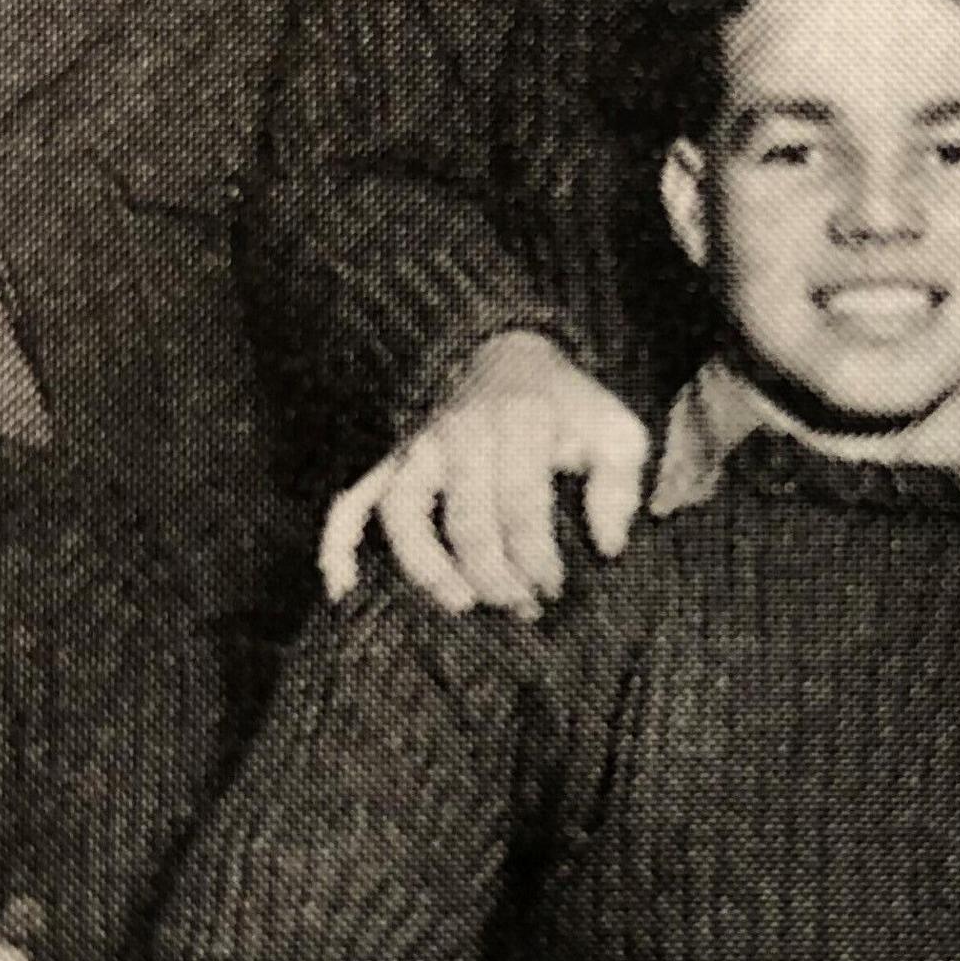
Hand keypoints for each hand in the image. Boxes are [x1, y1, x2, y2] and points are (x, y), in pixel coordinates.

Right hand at [318, 330, 650, 617]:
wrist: (509, 353)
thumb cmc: (568, 406)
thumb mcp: (616, 430)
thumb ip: (621, 484)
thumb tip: (608, 545)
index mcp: (521, 419)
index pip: (521, 505)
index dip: (538, 558)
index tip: (554, 587)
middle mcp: (461, 430)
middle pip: (468, 521)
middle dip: (496, 576)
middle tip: (521, 607)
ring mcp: (419, 444)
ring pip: (403, 512)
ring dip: (426, 566)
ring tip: (460, 603)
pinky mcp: (392, 459)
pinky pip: (352, 499)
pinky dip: (339, 542)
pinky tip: (342, 588)